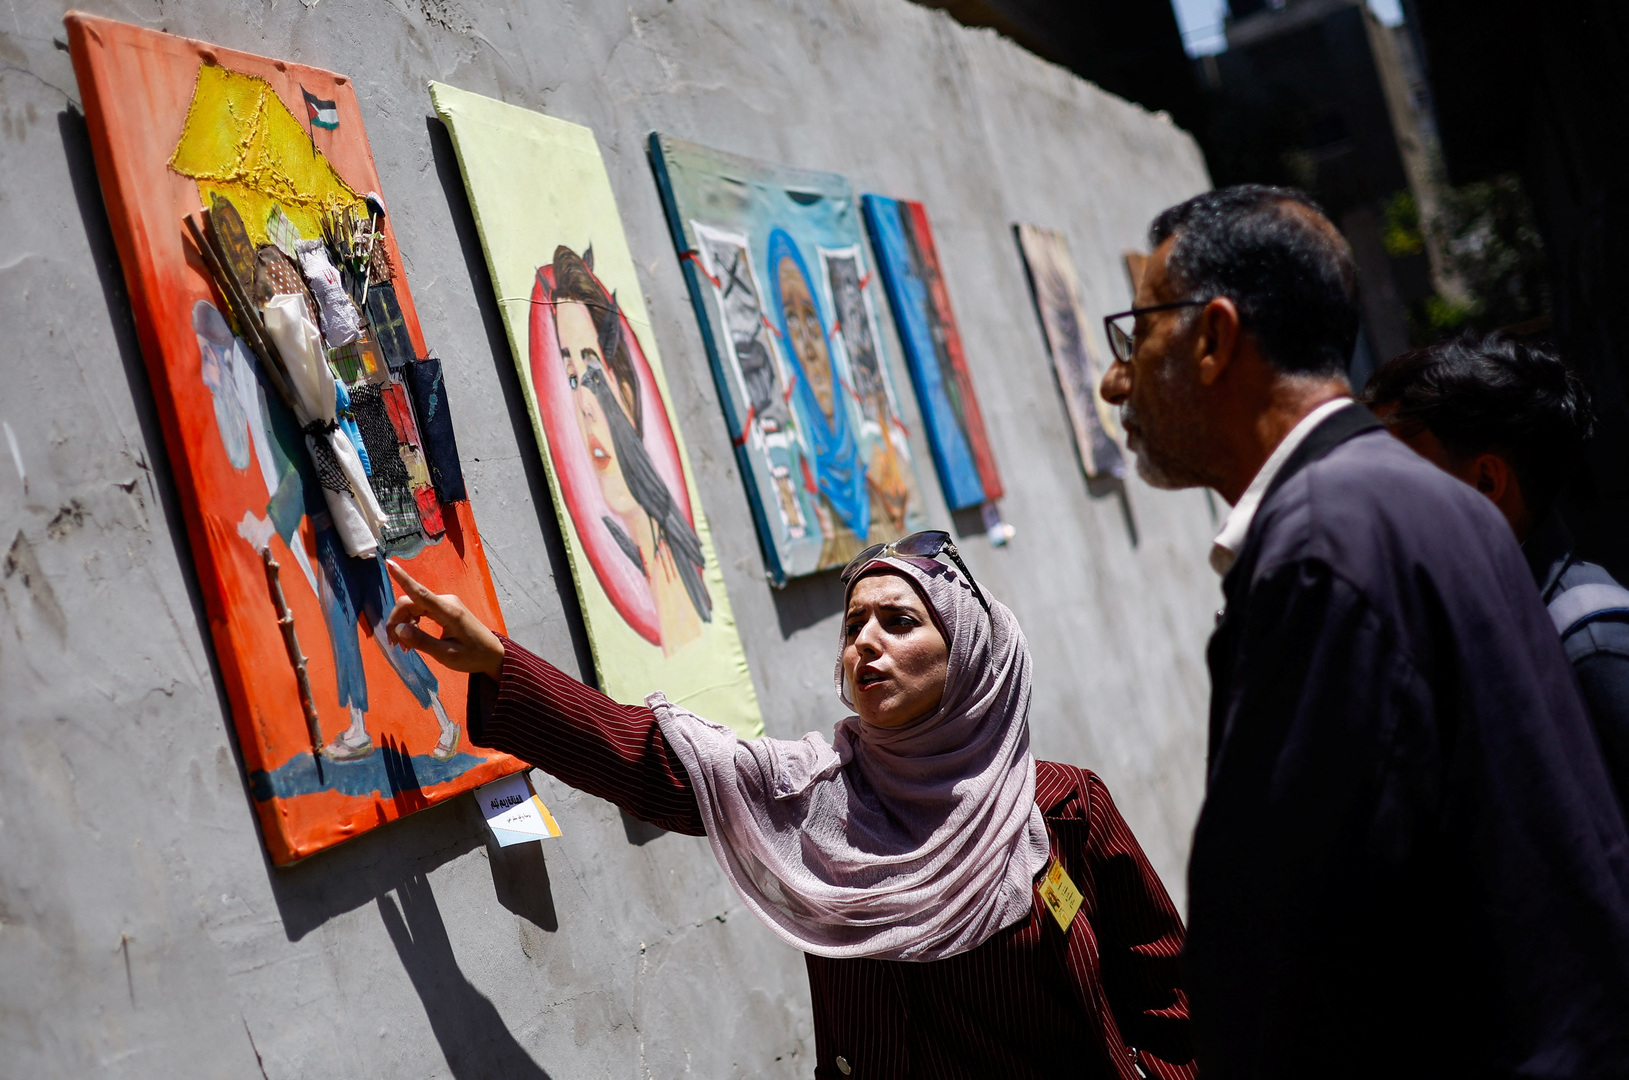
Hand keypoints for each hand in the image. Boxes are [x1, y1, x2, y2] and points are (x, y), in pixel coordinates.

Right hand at [384, 559, 504, 678]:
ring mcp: (445, 603)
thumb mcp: (446, 655)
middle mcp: (446, 602)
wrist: (492, 654)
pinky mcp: (444, 608)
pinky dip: (412, 624)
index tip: (389, 563)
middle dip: (397, 621)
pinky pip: (420, 610)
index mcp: (449, 611)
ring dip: (404, 624)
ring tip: (404, 647)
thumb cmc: (472, 656)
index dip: (403, 578)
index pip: (420, 593)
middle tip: (396, 645)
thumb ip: (422, 641)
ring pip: (413, 606)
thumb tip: (399, 629)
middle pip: (410, 602)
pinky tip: (411, 640)